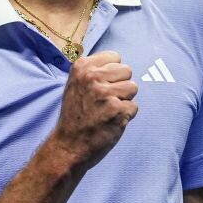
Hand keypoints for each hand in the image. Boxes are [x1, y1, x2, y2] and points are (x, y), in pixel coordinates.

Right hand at [50, 50, 138, 171]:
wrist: (68, 145)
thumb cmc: (76, 114)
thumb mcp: (76, 84)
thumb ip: (95, 70)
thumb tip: (119, 62)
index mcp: (82, 67)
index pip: (115, 57)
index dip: (112, 73)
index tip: (101, 86)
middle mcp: (92, 77)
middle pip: (127, 70)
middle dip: (120, 85)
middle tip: (105, 101)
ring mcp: (105, 94)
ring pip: (133, 87)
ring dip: (124, 101)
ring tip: (107, 110)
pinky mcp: (117, 111)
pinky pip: (134, 107)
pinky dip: (125, 116)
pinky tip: (110, 121)